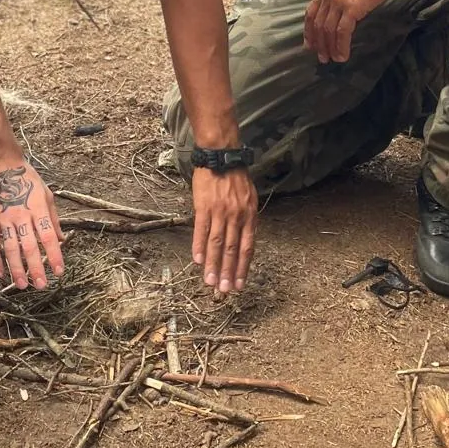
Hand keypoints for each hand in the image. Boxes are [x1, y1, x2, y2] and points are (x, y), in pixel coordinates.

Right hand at [0, 160, 63, 288]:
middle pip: (30, 246)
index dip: (54, 255)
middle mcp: (22, 215)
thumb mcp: (46, 194)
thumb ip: (54, 218)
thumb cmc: (27, 179)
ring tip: (22, 285)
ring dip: (16, 268)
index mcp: (38, 208)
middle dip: (36, 268)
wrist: (1, 165)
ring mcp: (4, 219)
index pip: (48, 236)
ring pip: (10, 248)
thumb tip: (62, 240)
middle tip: (41, 285)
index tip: (59, 271)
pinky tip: (0, 274)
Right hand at [192, 168, 257, 294]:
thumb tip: (245, 240)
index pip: (247, 248)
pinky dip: (199, 246)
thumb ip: (247, 219)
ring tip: (210, 282)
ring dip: (213, 265)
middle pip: (232, 250)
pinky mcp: (203, 206)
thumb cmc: (236, 177)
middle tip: (224, 291)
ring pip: (217, 244)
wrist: (221, 156)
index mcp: (249, 216)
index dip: (243, 268)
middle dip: (228, 273)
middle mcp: (236, 216)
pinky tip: (198, 261)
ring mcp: (219, 212)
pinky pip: (201, 230)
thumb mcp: (250, 198)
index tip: (239, 285)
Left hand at [304, 0, 401, 62]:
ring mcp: (338, 0)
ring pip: (328, 30)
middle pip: (317, 24)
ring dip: (330, 48)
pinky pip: (342, 32)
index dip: (309, 31)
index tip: (310, 44)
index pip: (311, 12)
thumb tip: (342, 9)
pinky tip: (343, 55)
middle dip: (318, 43)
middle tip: (322, 57)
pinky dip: (341, 46)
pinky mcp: (352, 7)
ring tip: (333, 59)